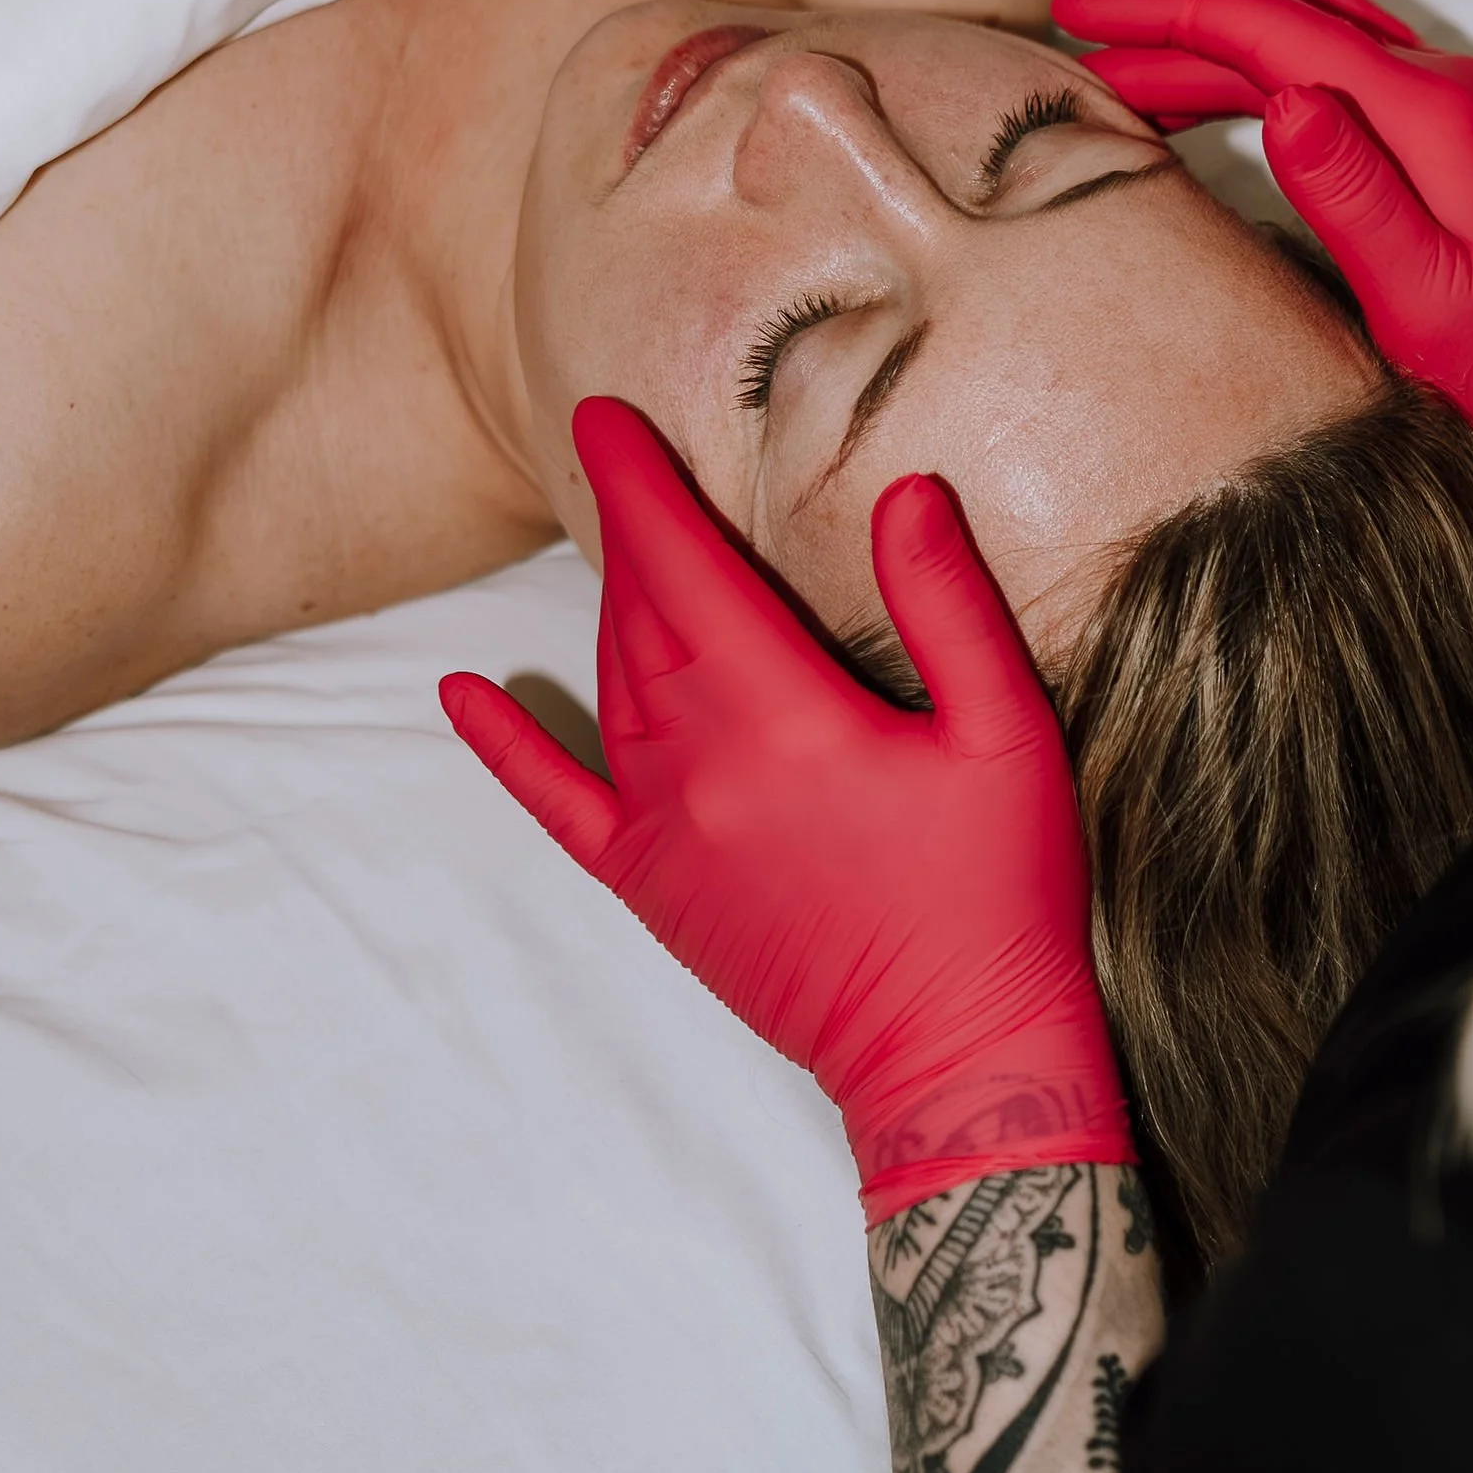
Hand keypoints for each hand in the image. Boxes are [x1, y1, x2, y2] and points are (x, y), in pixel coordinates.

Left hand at [440, 396, 1130, 1220]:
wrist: (955, 1057)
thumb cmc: (998, 897)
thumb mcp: (1009, 737)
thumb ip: (950, 608)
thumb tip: (904, 491)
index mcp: (783, 720)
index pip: (685, 569)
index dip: (641, 487)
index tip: (601, 415)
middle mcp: (698, 770)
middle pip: (639, 617)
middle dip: (625, 529)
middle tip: (613, 450)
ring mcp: (662, 832)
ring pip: (610, 686)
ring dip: (609, 606)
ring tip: (619, 539)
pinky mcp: (649, 888)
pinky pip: (557, 803)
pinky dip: (507, 745)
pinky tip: (463, 695)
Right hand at [1053, 0, 1472, 573]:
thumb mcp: (1425, 304)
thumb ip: (1354, 199)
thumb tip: (1284, 100)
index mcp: (1426, 115)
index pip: (1270, 33)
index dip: (1167, 14)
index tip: (1081, 11)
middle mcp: (1442, 86)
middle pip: (1281, 20)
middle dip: (1172, 18)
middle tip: (1075, 22)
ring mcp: (1453, 104)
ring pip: (1309, 37)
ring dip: (1214, 34)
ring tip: (1124, 49)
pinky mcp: (1456, 135)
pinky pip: (1343, 60)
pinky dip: (1273, 43)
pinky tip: (1247, 17)